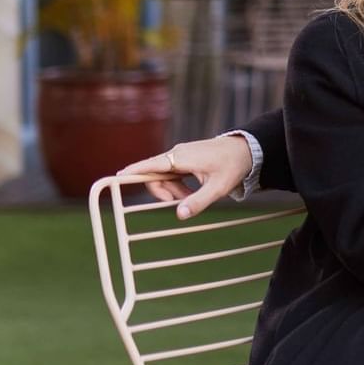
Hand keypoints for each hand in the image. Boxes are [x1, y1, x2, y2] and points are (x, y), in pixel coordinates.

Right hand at [118, 134, 252, 219]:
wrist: (246, 149)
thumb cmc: (233, 166)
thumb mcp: (218, 187)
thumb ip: (199, 201)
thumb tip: (179, 215)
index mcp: (182, 157)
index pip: (151, 165)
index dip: (134, 171)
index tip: (117, 176)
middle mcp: (177, 153)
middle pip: (154, 175)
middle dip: (162, 192)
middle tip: (179, 203)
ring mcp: (180, 155)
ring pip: (163, 176)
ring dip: (172, 191)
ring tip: (192, 198)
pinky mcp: (184, 158)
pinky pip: (172, 174)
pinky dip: (177, 186)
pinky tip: (191, 193)